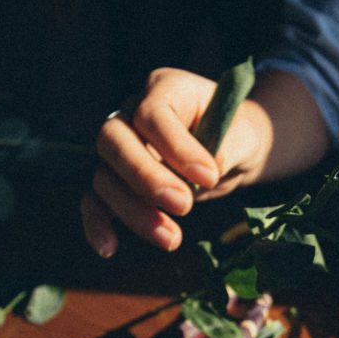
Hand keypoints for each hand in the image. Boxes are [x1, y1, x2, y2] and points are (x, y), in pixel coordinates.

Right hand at [82, 67, 265, 256]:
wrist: (230, 148)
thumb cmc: (236, 134)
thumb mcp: (244, 134)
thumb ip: (229, 147)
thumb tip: (205, 174)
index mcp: (164, 88)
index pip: (153, 114)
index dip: (177, 147)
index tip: (210, 177)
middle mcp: (131, 114)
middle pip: (115, 141)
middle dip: (145, 177)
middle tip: (184, 205)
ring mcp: (119, 149)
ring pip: (105, 176)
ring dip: (134, 211)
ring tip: (172, 239)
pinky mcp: (116, 181)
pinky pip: (94, 201)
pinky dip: (97, 225)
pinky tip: (109, 249)